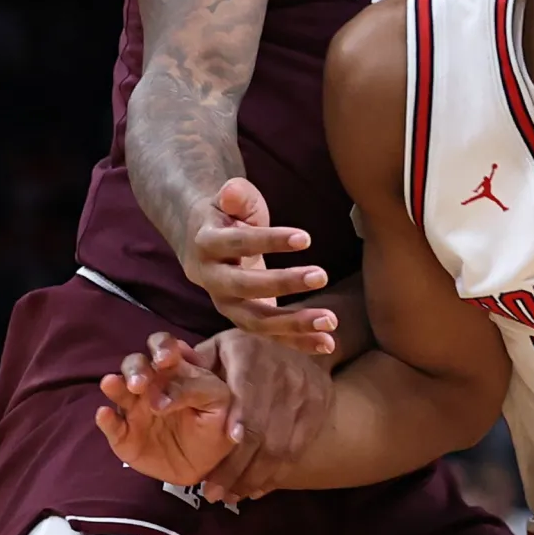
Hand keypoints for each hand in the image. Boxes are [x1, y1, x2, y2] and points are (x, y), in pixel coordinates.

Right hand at [96, 339, 238, 485]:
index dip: (163, 348)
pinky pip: (111, 425)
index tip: (166, 359)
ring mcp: (134, 409)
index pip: (165, 348)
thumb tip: (162, 398)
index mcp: (176, 371)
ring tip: (111, 383)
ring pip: (118, 389)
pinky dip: (106, 420)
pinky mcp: (123, 434)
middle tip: (141, 382)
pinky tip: (104, 414)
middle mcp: (150, 385)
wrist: (205, 464)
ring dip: (115, 386)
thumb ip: (199, 391)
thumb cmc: (213, 425)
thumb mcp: (218, 404)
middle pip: (136, 364)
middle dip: (137, 368)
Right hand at [181, 177, 337, 351]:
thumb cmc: (227, 215)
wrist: (203, 241)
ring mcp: (226, 304)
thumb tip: (232, 191)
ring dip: (293, 324)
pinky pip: (270, 335)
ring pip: (255, 321)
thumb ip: (235, 195)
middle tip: (321, 275)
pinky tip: (327, 343)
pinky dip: (298, 342)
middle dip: (283, 283)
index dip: (269, 241)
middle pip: (244, 287)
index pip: (238, 244)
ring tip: (330, 320)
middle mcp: (212, 280)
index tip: (306, 238)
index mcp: (207, 245)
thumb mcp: (230, 199)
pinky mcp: (245, 319)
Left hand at [187, 330, 333, 502]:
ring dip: (254, 477)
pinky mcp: (318, 409)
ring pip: (281, 446)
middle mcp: (282, 370)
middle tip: (213, 494)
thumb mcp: (215, 350)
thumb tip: (160, 395)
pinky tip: (254, 490)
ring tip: (230, 497)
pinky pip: (297, 451)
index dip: (238, 424)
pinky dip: (275, 475)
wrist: (297, 349)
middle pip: (263, 429)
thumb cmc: (240, 355)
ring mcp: (305, 391)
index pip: (246, 393)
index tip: (222, 451)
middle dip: (237, 467)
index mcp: (249, 352)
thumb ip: (190, 371)